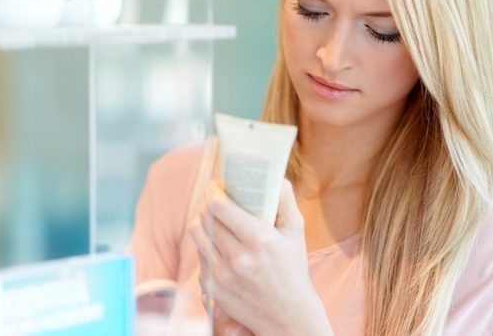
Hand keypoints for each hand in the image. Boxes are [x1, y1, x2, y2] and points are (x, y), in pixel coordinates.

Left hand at [188, 179, 333, 335]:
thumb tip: (275, 177)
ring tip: (215, 220)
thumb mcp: (296, 233)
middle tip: (216, 199)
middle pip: (205, 217)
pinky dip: (207, 246)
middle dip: (209, 204)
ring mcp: (221, 274)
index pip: (220, 206)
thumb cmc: (293, 270)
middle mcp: (237, 257)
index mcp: (259, 239)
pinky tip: (220, 246)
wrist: (288, 316)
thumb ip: (286, 201)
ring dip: (204, 222)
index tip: (216, 184)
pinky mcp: (212, 288)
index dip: (213, 190)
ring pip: (197, 234)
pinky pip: (200, 255)